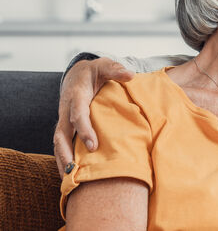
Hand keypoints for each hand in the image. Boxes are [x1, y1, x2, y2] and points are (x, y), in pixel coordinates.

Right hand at [53, 57, 134, 175]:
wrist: (77, 73)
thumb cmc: (94, 71)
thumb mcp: (104, 65)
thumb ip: (116, 70)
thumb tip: (131, 75)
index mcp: (76, 95)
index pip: (78, 114)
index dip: (84, 130)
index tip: (93, 146)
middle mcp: (66, 109)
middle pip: (61, 134)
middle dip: (65, 153)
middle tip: (73, 172)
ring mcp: (64, 119)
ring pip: (58, 142)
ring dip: (62, 161)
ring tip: (69, 180)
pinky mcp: (66, 126)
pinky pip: (62, 144)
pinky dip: (63, 159)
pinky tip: (70, 175)